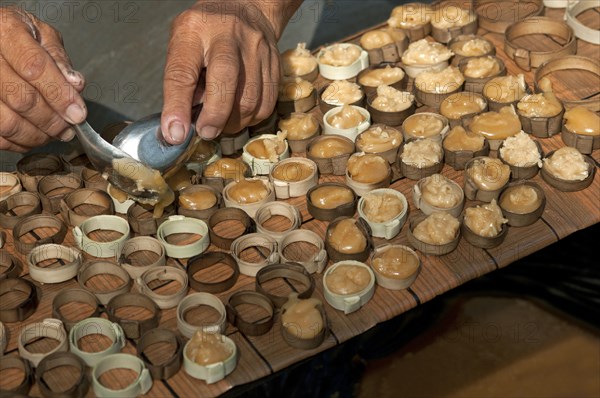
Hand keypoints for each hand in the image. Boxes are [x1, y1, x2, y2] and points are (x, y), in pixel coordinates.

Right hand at [0, 6, 86, 151]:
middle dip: (52, 120)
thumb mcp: (42, 34)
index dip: (60, 96)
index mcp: (6, 31)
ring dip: (36, 135)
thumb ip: (59, 59)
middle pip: (20, 98)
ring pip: (6, 121)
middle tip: (69, 128)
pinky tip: (33, 135)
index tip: (78, 113)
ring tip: (54, 133)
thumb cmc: (17, 35)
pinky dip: (18, 141)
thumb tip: (75, 85)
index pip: (34, 68)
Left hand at [161, 0, 301, 143]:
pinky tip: (239, 115)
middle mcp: (229, 36)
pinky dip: (251, 118)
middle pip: (225, 83)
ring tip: (221, 123)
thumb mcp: (184, 44)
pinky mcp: (274, 65)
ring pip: (250, 100)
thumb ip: (182, 79)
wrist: (247, 8)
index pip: (182, 72)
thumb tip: (184, 121)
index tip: (175, 133)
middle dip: (215, 117)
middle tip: (205, 132)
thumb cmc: (208, 31)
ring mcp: (256, 50)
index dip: (177, 106)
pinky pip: (266, 104)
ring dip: (233, 122)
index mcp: (195, 30)